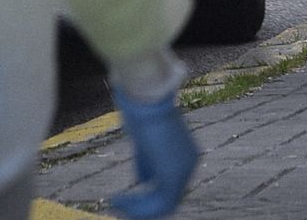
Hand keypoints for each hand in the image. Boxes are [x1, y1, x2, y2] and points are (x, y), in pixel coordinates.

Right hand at [110, 89, 198, 218]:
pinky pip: (158, 204)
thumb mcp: (145, 141)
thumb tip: (144, 180)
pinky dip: (137, 207)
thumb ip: (148, 161)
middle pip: (168, 199)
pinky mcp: (174, 175)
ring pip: (163, 205)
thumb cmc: (143, 110)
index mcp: (186, 154)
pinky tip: (116, 199)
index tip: (123, 196)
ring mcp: (185, 170)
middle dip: (141, 207)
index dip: (147, 197)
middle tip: (118, 205)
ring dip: (137, 208)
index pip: (170, 186)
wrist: (146, 97)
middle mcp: (191, 163)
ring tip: (115, 203)